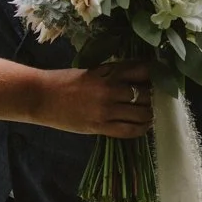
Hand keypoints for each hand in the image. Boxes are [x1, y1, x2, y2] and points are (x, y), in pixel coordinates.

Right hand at [35, 62, 154, 138]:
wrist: (41, 96)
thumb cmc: (63, 81)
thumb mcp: (91, 71)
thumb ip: (112, 73)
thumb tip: (135, 78)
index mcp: (107, 72)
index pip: (141, 70)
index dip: (155, 74)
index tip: (161, 77)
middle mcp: (110, 89)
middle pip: (145, 94)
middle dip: (154, 97)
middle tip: (158, 99)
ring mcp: (106, 109)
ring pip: (141, 114)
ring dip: (150, 114)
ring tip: (152, 114)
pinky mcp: (99, 126)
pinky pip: (128, 130)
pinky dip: (140, 129)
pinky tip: (144, 126)